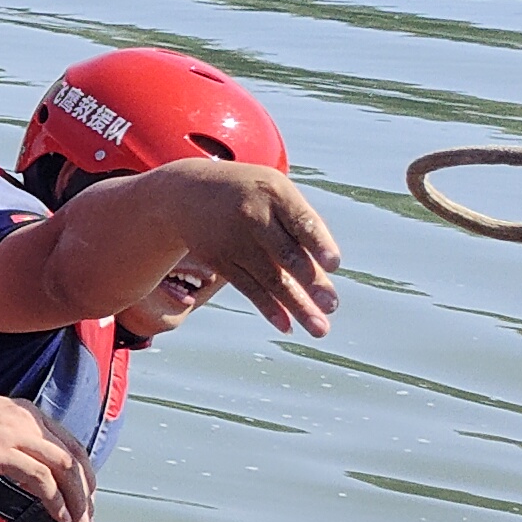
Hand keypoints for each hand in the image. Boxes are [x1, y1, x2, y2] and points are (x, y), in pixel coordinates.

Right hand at [0, 392, 94, 521]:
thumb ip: (9, 435)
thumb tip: (20, 458)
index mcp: (24, 411)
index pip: (69, 443)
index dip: (83, 473)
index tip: (84, 498)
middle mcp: (25, 418)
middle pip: (74, 455)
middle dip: (86, 490)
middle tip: (88, 517)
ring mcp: (13, 433)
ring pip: (64, 467)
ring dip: (76, 499)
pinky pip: (40, 478)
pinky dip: (54, 499)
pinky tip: (56, 515)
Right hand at [171, 161, 342, 337]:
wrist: (188, 192)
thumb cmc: (251, 195)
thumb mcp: (275, 192)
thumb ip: (300, 225)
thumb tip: (326, 274)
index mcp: (275, 193)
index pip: (301, 222)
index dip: (319, 244)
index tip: (334, 265)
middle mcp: (253, 216)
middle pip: (286, 255)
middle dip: (311, 282)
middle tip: (332, 305)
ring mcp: (234, 241)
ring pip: (270, 279)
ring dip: (297, 306)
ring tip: (320, 329)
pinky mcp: (220, 261)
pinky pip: (249, 288)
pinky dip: (270, 308)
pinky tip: (288, 326)